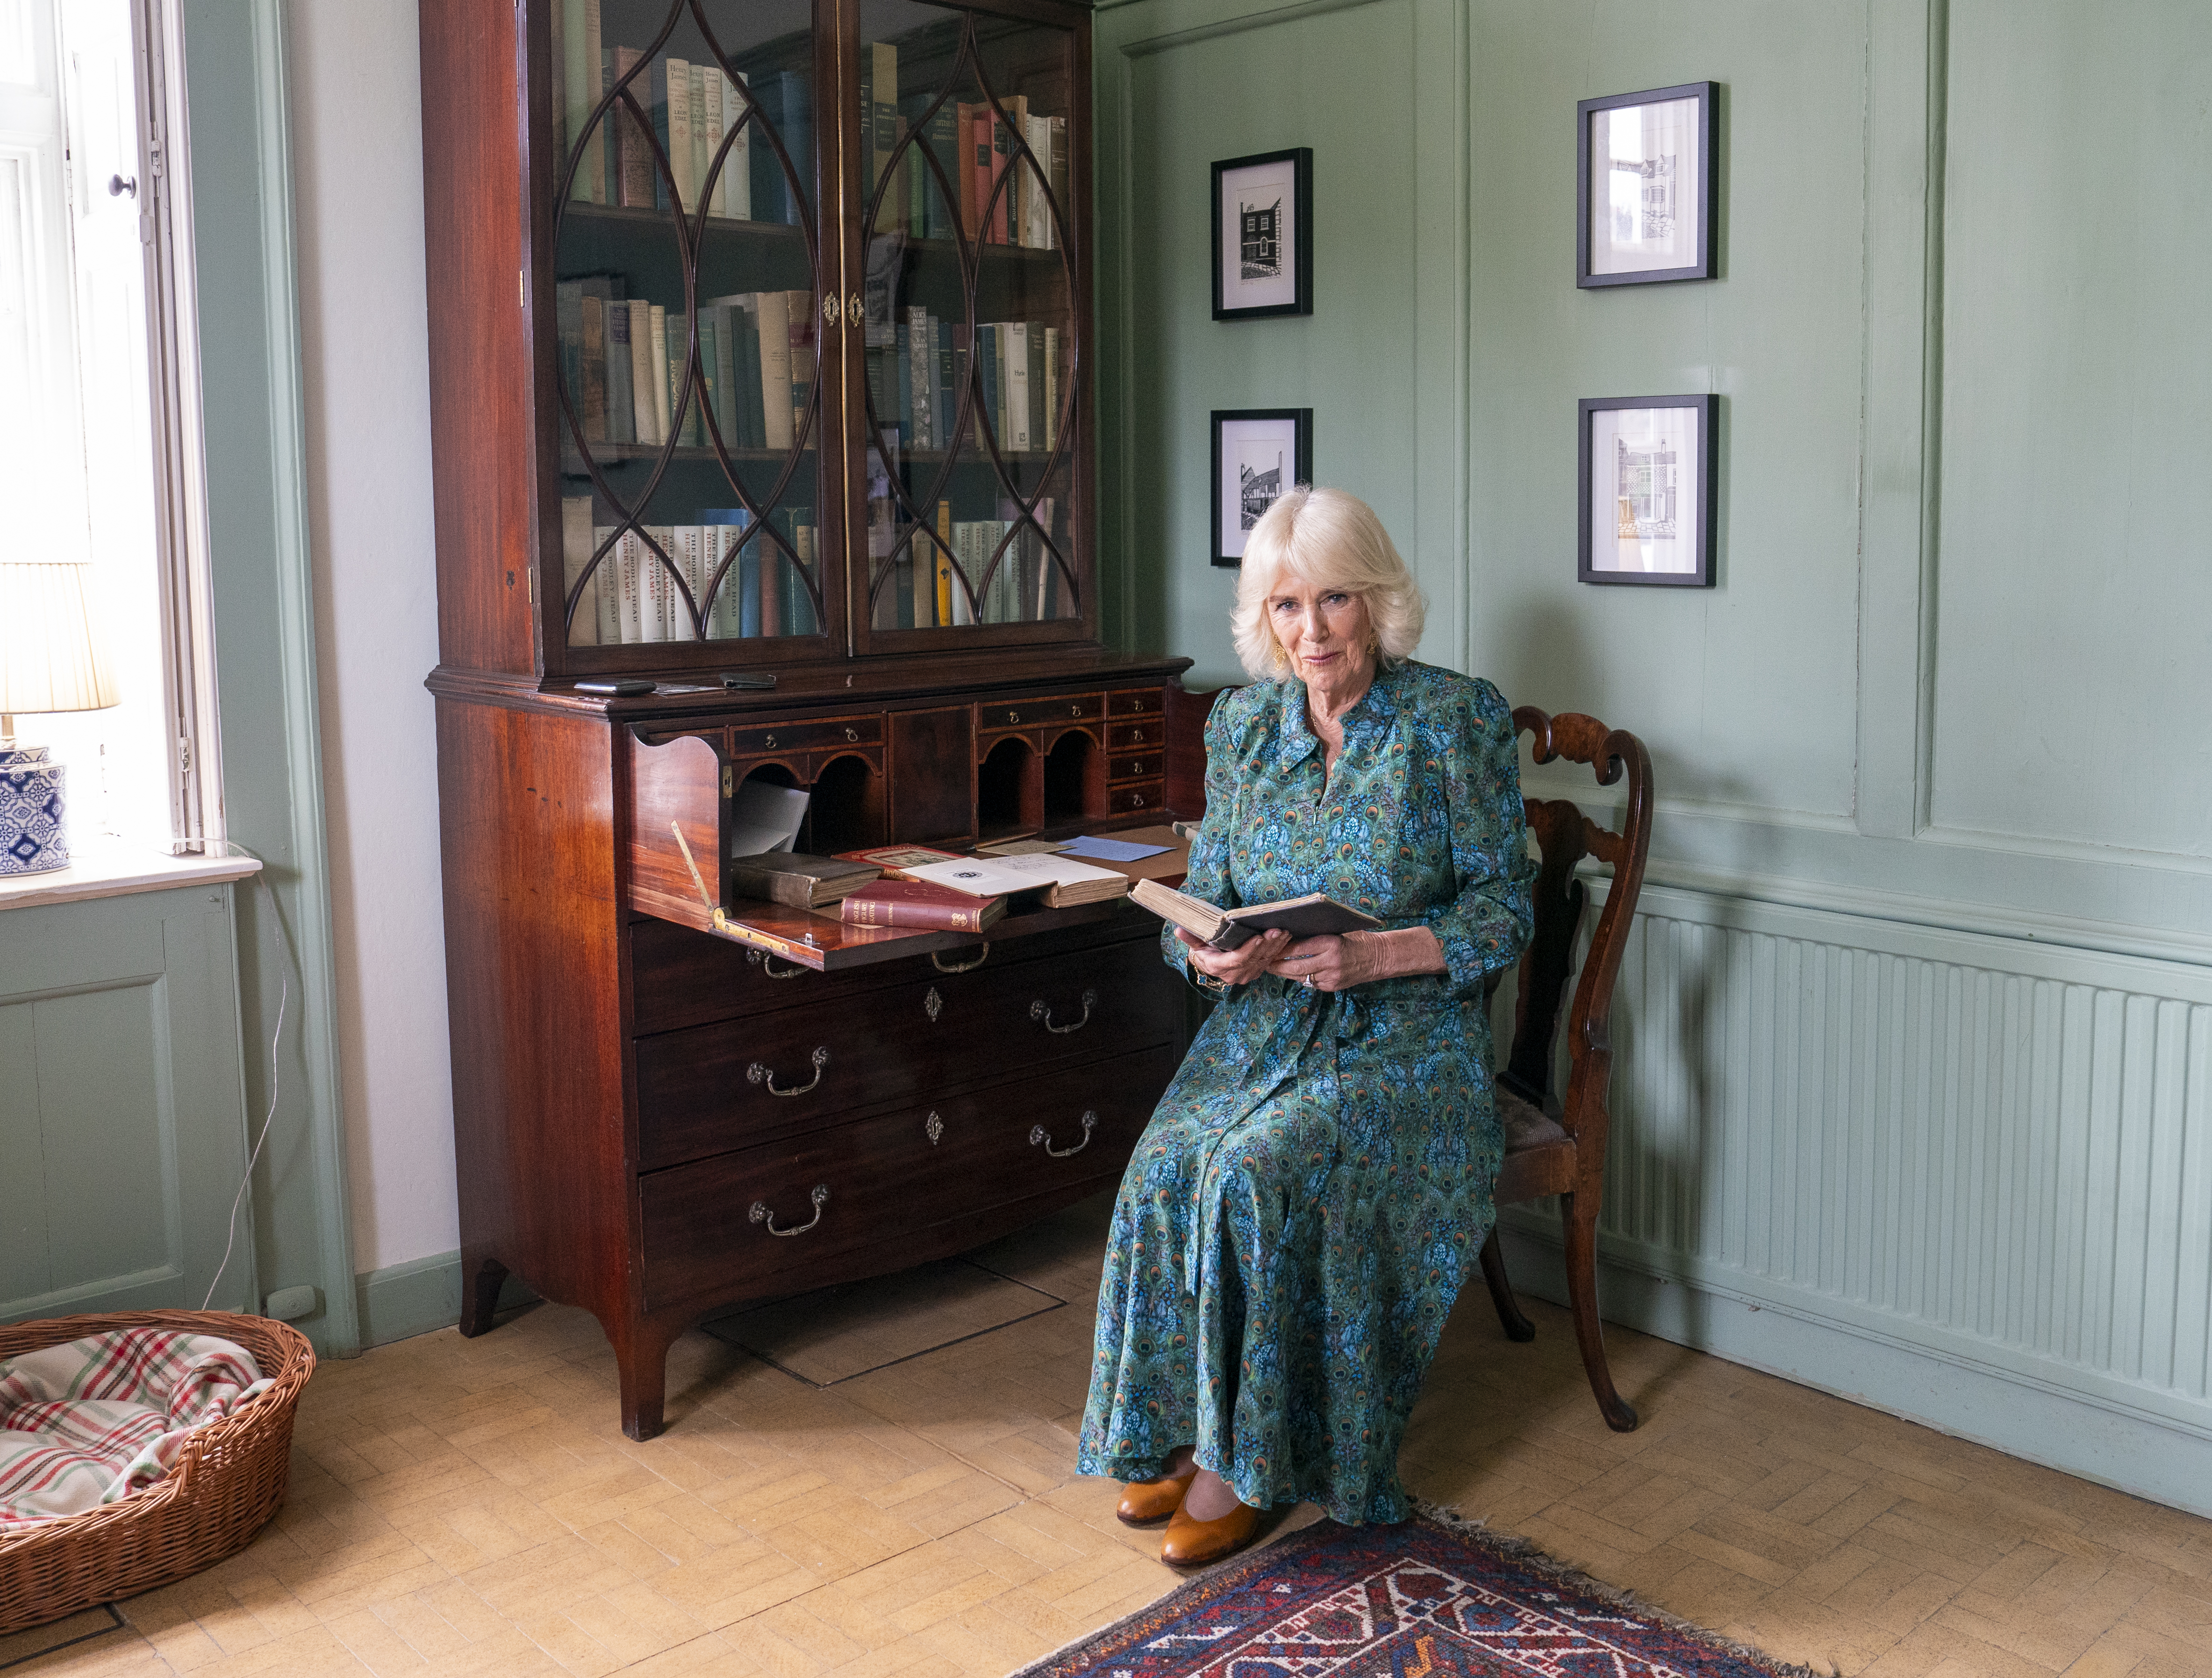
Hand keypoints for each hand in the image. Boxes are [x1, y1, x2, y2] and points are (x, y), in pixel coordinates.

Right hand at [1178, 926, 1288, 986]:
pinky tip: (1285, 938)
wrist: (1210, 965)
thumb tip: (1180, 930)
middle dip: (1267, 945)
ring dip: (1276, 946)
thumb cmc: (1204, 952)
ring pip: (1264, 960)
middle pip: (1254, 959)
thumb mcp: (1196, 946)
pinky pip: (1268, 961)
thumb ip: (1191, 939)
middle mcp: (1235, 974)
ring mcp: (1246, 975)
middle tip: (1277, 930)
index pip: (1237, 959)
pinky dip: (1277, 949)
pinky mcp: (1255, 972)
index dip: (1248, 949)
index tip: (1258, 938)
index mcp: (1220, 967)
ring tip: (1284, 931)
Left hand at [1265, 927, 1445, 991]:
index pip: (1298, 948)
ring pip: (1300, 977)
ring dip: (1284, 973)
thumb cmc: (1356, 938)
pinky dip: (1300, 977)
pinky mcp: (1332, 987)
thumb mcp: (1337, 930)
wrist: (1378, 957)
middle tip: (1262, 960)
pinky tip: (1289, 973)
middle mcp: (1330, 963)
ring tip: (1270, 967)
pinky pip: (1310, 983)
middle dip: (1276, 965)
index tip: (1267, 945)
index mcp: (1331, 944)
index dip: (1280, 948)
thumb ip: (1317, 933)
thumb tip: (1290, 931)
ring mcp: (1331, 978)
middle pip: (1294, 967)